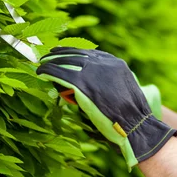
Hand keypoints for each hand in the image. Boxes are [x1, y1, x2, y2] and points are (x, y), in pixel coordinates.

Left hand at [36, 47, 176, 169]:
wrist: (135, 125)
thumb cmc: (130, 116)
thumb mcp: (122, 91)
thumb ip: (106, 83)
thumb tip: (87, 87)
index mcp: (115, 63)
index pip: (90, 53)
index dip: (75, 52)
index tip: (65, 52)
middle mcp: (105, 63)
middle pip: (77, 54)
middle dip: (61, 53)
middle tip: (49, 54)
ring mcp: (94, 72)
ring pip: (67, 61)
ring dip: (52, 61)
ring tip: (42, 63)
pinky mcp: (83, 84)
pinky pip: (61, 73)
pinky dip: (49, 71)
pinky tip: (41, 72)